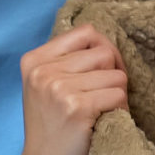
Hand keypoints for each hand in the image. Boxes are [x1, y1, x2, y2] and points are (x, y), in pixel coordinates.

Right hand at [20, 24, 127, 154]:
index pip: (86, 32)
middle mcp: (43, 71)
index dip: (103, 50)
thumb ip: (68, 59)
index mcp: (34, 60)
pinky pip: (119, 95)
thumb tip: (107, 41)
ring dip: (117, 94)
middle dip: (113, 74)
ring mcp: (58, 88)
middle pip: (104, 53)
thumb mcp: (46, 83)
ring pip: (117, 75)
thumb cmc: (52, 122)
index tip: (102, 71)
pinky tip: (106, 119)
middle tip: (104, 95)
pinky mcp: (77, 107)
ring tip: (102, 109)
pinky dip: (120, 109)